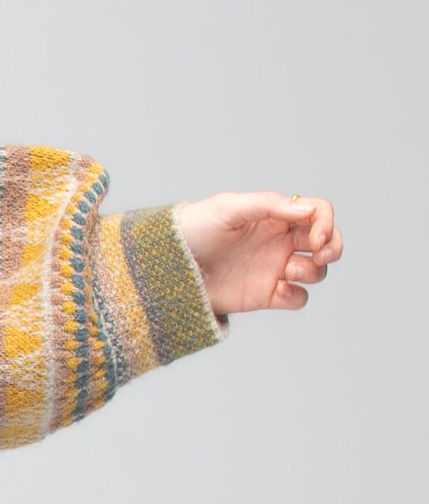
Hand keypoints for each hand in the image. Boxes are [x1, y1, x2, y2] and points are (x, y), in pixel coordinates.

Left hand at [172, 191, 342, 315]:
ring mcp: (274, 268)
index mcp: (274, 216)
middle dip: (333, 247)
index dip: (326, 223)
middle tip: (320, 253)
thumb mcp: (228, 207)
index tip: (316, 237)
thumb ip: (268, 205)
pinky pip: (298, 298)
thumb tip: (308, 211)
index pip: (317, 213)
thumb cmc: (194, 227)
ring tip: (288, 271)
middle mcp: (279, 241)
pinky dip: (297, 296)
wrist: (168, 265)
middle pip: (327, 241)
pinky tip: (278, 290)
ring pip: (316, 271)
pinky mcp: (265, 295)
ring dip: (313, 271)